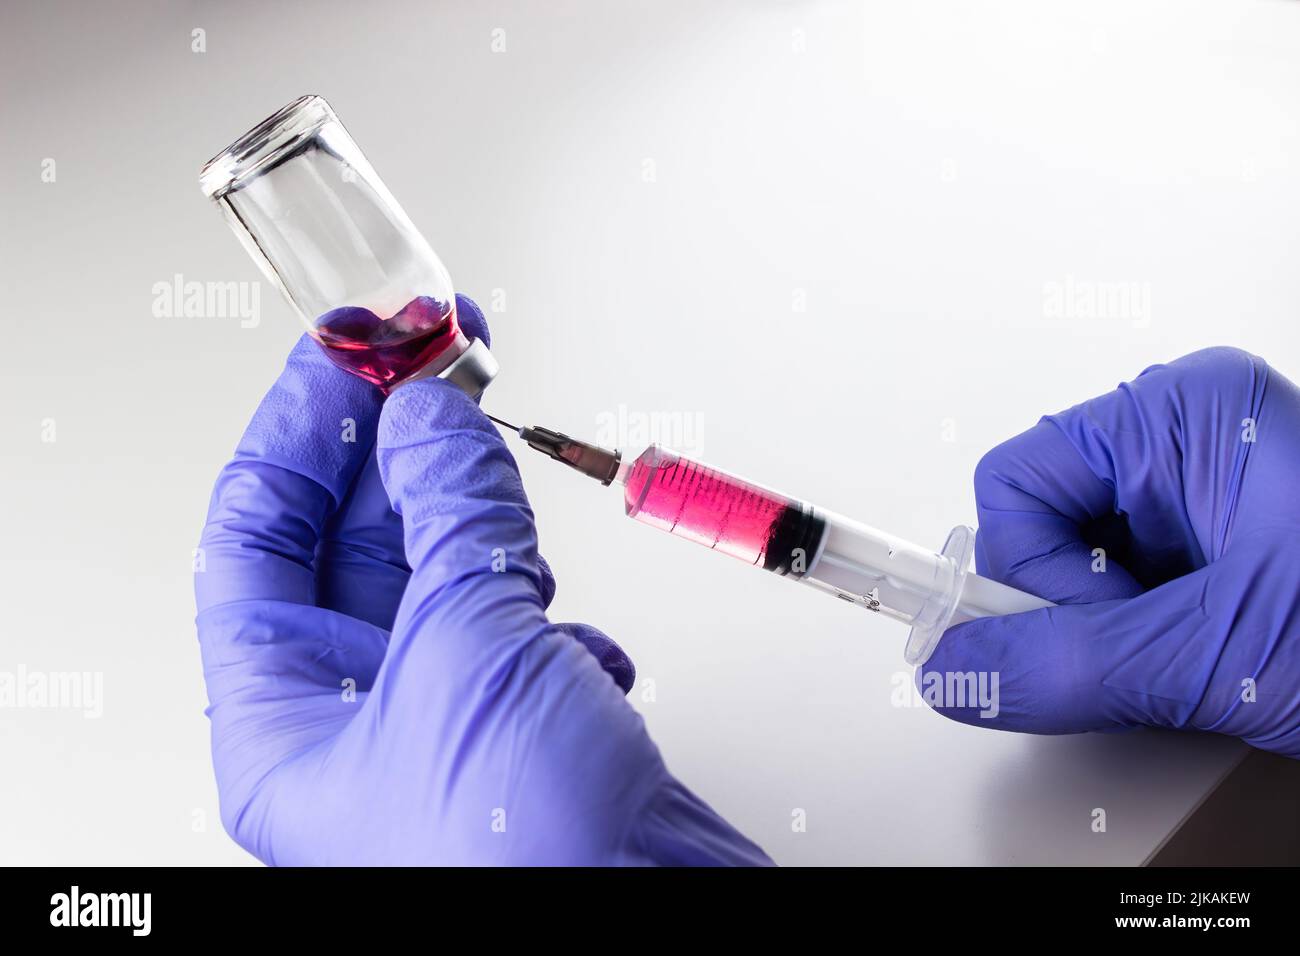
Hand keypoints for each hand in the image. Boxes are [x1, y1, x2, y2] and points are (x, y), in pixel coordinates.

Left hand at [195, 295, 768, 863]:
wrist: (652, 920)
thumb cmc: (524, 858)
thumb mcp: (465, 649)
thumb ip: (447, 515)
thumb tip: (428, 419)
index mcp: (284, 723)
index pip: (256, 539)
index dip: (299, 433)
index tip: (343, 356)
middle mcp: (354, 720)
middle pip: (353, 543)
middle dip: (397, 444)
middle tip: (429, 354)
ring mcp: (442, 716)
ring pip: (443, 571)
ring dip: (476, 509)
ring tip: (492, 441)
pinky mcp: (524, 718)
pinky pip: (515, 619)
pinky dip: (544, 597)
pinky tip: (572, 626)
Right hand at [923, 348, 1299, 757]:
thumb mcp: (1224, 654)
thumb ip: (1070, 665)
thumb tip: (956, 669)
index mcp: (1184, 414)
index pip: (1017, 480)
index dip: (1035, 574)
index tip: (1079, 639)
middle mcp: (1190, 443)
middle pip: (1043, 527)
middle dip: (1084, 610)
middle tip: (1162, 656)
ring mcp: (1211, 499)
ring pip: (1082, 571)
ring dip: (1121, 637)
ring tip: (1209, 661)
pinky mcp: (1226, 551)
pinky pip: (1127, 597)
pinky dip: (1148, 648)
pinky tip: (1215, 664)